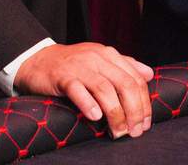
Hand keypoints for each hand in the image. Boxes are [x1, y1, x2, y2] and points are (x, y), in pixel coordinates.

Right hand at [14, 42, 154, 137]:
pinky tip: (95, 117)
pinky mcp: (62, 77)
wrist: (38, 58)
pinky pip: (77, 90)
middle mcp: (97, 59)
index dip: (144, 103)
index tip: (145, 122)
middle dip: (134, 111)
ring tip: (119, 131)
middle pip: (125, 84)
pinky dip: (88, 104)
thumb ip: (125, 65)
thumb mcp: (101, 59)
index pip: (136, 79)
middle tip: (135, 131)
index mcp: (110, 55)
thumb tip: (149, 75)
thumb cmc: (72, 63)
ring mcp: (79, 67)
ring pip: (104, 89)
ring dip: (115, 113)